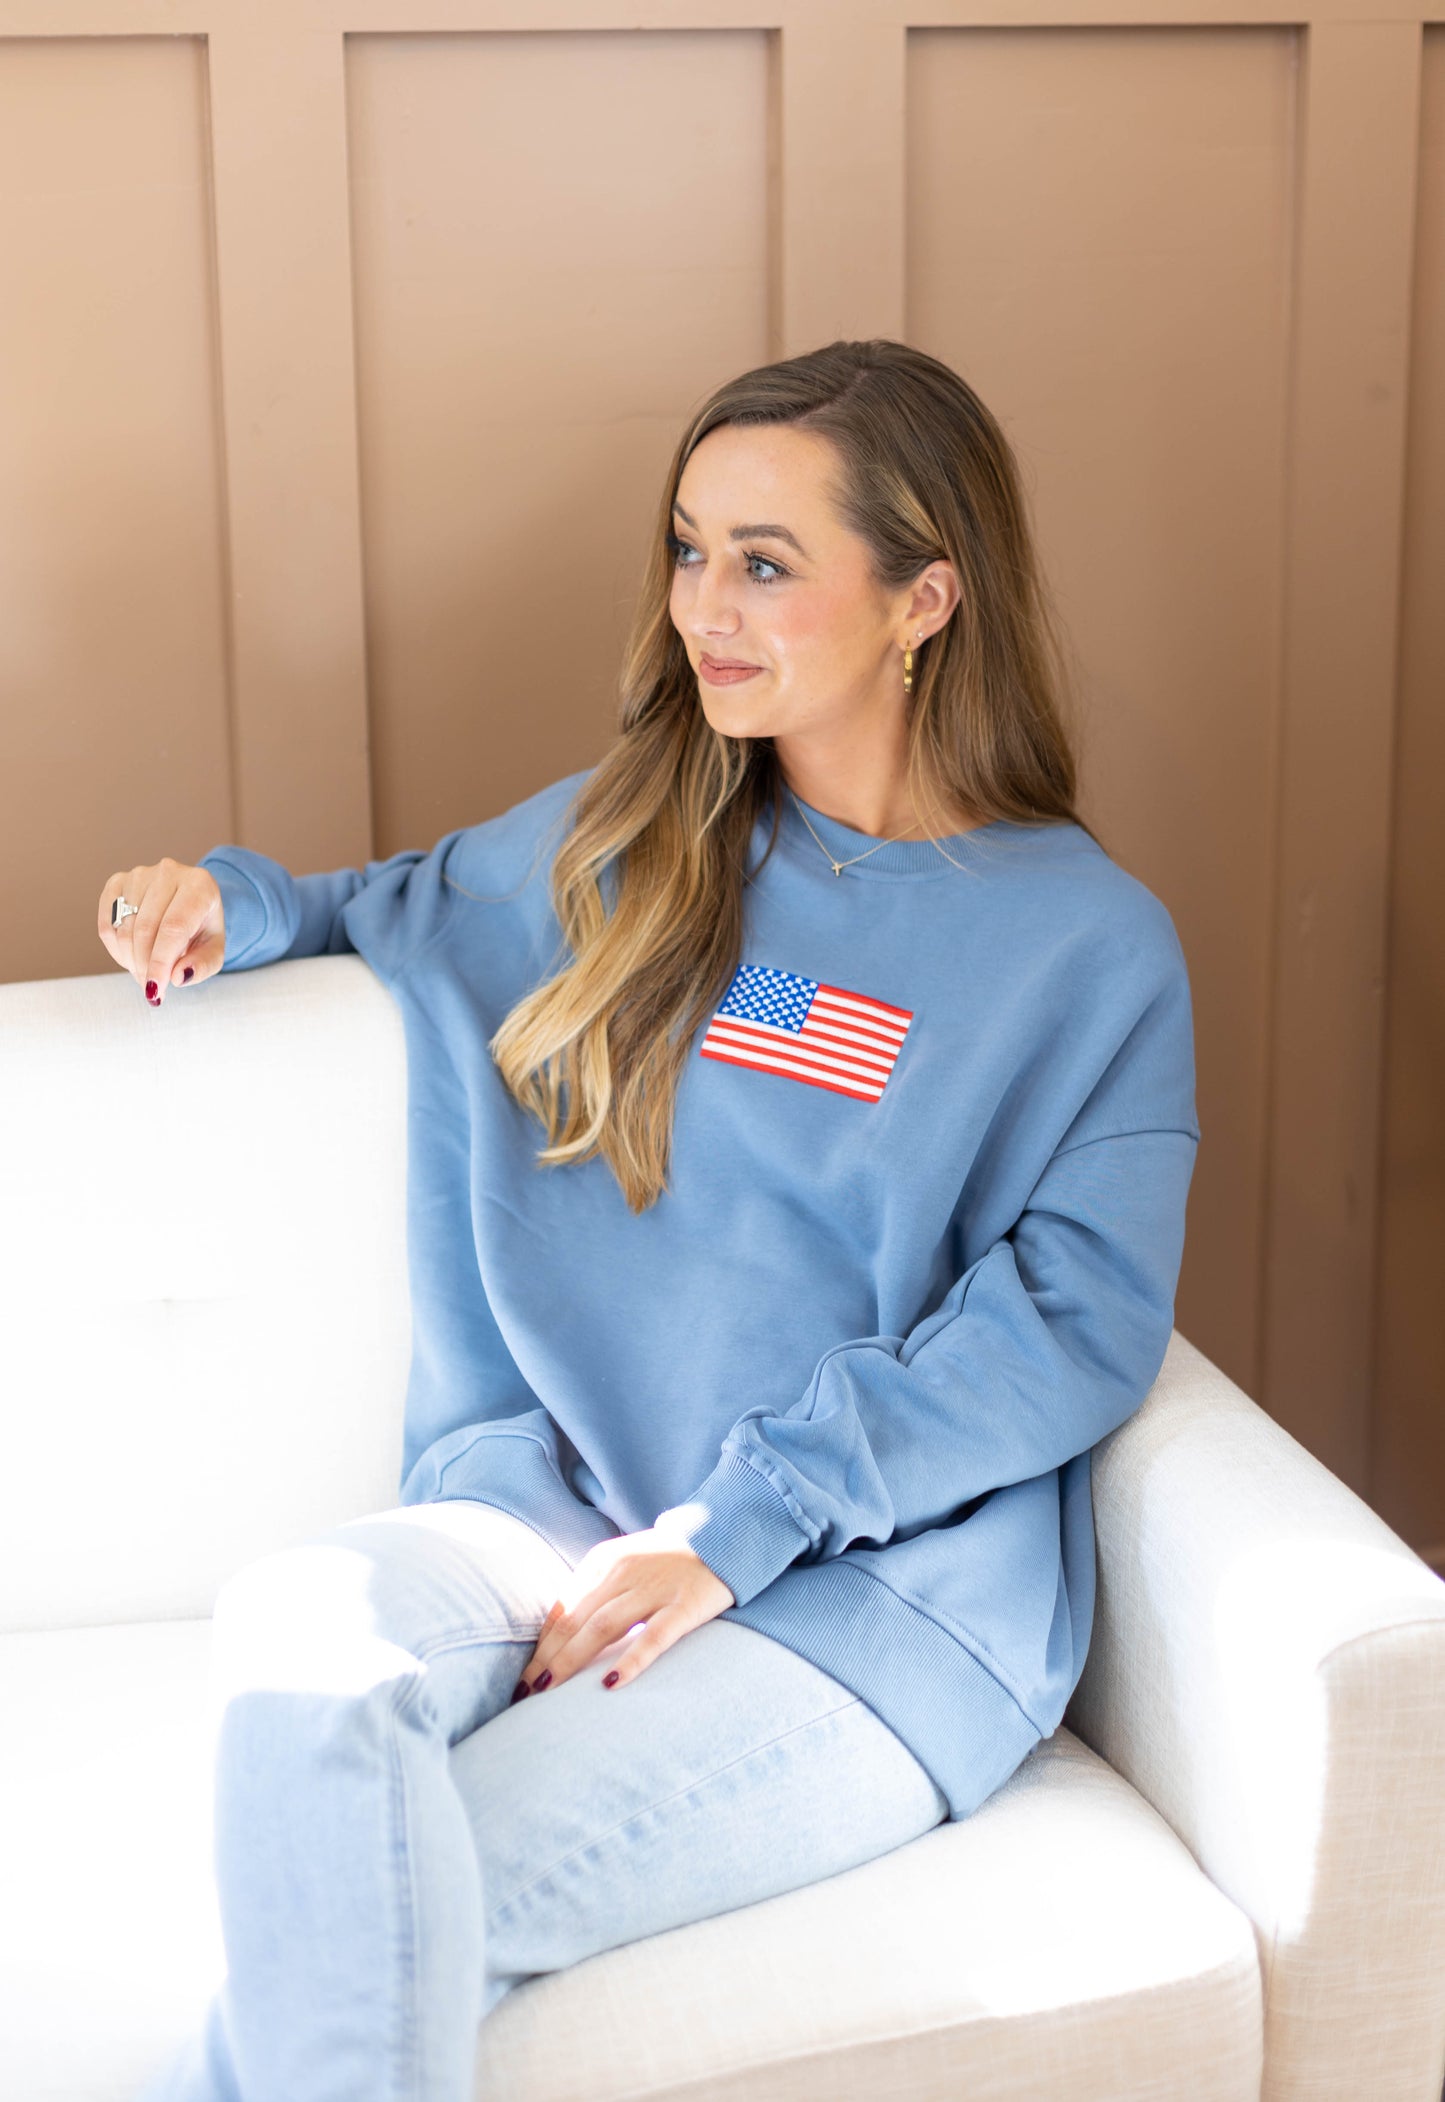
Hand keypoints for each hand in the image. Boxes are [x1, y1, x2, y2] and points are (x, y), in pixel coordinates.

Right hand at [97, 858, 225, 1005]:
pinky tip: (130, 956)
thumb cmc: (202, 929)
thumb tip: (176, 976)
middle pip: (145, 929)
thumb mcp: (213, 951)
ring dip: (130, 960)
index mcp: (199, 885)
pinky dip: (114, 949)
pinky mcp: (118, 881)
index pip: (173, 928)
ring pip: (124, 928)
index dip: (160, 962)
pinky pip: (106, 923)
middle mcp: (168, 872)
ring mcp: (140, 874)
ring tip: (145, 970)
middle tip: (151, 987)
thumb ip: (202, 966)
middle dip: (144, 966)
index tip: (154, 990)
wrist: (190, 903)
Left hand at [513, 1525, 734, 1697]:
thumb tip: (560, 1631)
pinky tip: (611, 1684)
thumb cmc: (667, 1558)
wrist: (723, 1535)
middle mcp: (623, 1572)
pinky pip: (653, 1638)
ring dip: (571, 1660)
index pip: (562, 1608)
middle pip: (574, 1621)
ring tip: (549, 1690)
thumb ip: (596, 1589)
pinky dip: (630, 1661)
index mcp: (603, 1561)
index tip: (524, 1672)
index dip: (540, 1642)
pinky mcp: (684, 1607)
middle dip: (546, 1657)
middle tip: (524, 1691)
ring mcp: (654, 1589)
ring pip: (602, 1628)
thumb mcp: (624, 1563)